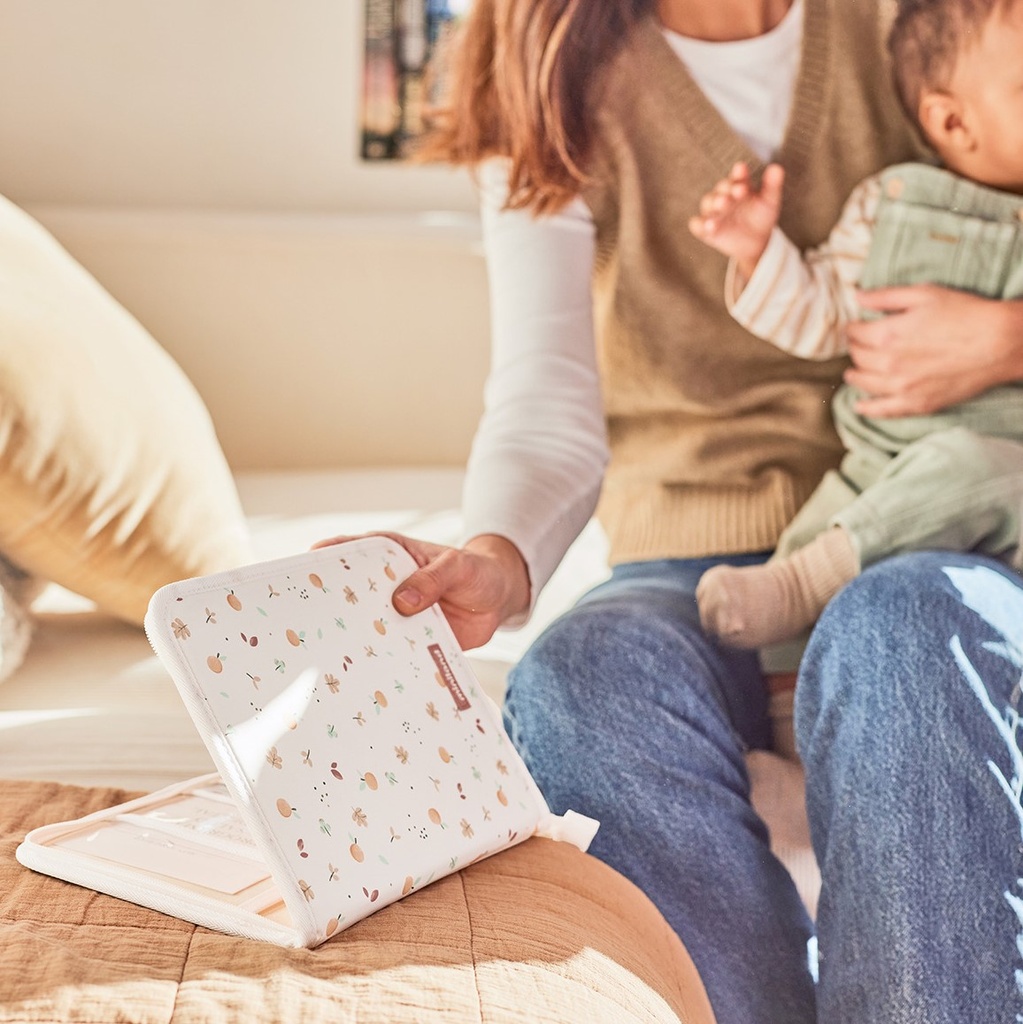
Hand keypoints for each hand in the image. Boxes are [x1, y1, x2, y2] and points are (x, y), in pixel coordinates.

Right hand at [311, 531, 530, 650]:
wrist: (499, 599)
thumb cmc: (474, 570)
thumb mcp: (457, 566)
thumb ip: (432, 579)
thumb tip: (401, 601)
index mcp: (387, 555)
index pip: (345, 554)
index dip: (319, 564)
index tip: (298, 579)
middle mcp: (382, 587)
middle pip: (345, 598)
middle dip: (325, 613)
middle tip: (303, 631)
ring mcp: (392, 616)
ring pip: (363, 630)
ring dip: (351, 645)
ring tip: (328, 664)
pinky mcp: (406, 642)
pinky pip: (389, 655)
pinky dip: (380, 667)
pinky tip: (368, 684)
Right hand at [688, 161, 784, 279]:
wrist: (755, 242)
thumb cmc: (761, 217)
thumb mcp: (769, 201)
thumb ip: (772, 185)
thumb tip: (777, 168)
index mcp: (738, 185)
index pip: (737, 177)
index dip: (739, 174)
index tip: (742, 169)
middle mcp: (723, 196)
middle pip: (720, 189)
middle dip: (726, 189)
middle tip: (736, 191)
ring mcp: (713, 212)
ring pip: (707, 203)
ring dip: (713, 203)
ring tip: (721, 205)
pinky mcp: (705, 229)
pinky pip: (697, 225)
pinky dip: (700, 224)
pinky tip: (708, 226)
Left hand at [846, 286, 1022, 416]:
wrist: (999, 343)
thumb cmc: (965, 314)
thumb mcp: (924, 294)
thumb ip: (886, 297)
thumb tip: (857, 296)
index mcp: (887, 334)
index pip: (856, 333)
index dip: (853, 328)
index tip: (855, 326)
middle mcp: (889, 363)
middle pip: (858, 357)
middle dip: (855, 349)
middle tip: (858, 345)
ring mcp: (902, 387)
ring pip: (864, 383)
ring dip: (855, 375)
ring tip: (853, 372)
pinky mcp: (917, 404)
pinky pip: (882, 410)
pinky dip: (867, 408)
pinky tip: (859, 406)